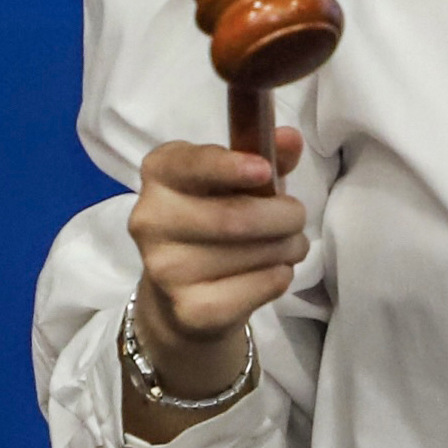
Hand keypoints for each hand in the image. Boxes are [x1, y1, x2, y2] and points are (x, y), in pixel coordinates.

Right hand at [123, 128, 308, 430]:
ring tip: (289, 245)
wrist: (184, 295)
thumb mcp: (238, 181)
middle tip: (296, 218)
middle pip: (234, 217)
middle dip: (284, 216)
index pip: (188, 164)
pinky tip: (274, 271)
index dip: (228, 166)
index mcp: (160, 173)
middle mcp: (150, 220)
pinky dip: (280, 276)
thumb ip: (265, 155)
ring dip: (289, 246)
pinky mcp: (189, 309)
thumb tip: (289, 138)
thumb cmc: (216, 219)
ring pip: (252, 253)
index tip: (264, 170)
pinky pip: (259, 286)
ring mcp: (165, 269)